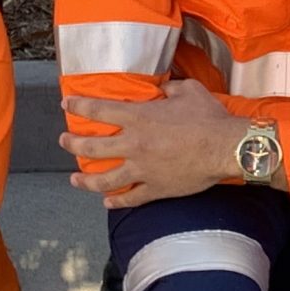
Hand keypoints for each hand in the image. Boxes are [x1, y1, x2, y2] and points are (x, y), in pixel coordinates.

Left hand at [63, 77, 253, 207]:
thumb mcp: (188, 91)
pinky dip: (117, 202)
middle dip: (71, 144)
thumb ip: (170, 88)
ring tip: (74, 180)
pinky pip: (130, 198)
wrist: (225, 147)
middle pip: (91, 148)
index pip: (98, 110)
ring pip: (104, 180)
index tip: (67, 105)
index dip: (78, 106)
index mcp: (138, 118)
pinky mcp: (155, 189)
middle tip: (64, 141)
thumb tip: (163, 88)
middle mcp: (133, 144)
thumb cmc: (208, 117)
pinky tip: (108, 203)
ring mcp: (142, 170)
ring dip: (85, 181)